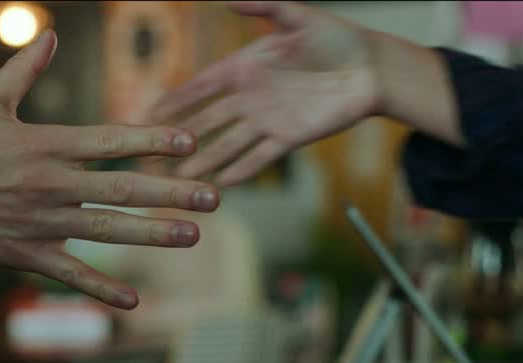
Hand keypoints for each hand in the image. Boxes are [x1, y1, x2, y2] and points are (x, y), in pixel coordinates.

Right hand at [0, 30, 220, 309]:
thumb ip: (25, 69)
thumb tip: (51, 34)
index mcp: (45, 144)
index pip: (110, 140)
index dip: (152, 139)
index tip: (189, 141)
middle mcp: (49, 184)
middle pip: (122, 187)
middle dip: (171, 192)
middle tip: (213, 197)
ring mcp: (39, 222)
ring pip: (106, 229)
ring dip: (152, 233)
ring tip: (191, 236)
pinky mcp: (25, 254)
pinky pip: (70, 273)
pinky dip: (101, 288)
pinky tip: (133, 300)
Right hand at [148, 1, 380, 185]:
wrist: (372, 69)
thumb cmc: (338, 38)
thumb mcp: (299, 16)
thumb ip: (265, 7)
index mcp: (245, 66)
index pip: (202, 85)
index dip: (176, 99)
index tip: (150, 112)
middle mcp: (250, 96)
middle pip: (208, 120)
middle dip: (180, 137)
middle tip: (151, 155)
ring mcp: (268, 119)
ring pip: (229, 144)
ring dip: (205, 161)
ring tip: (182, 179)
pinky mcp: (289, 137)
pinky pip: (260, 157)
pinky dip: (242, 170)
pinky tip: (222, 185)